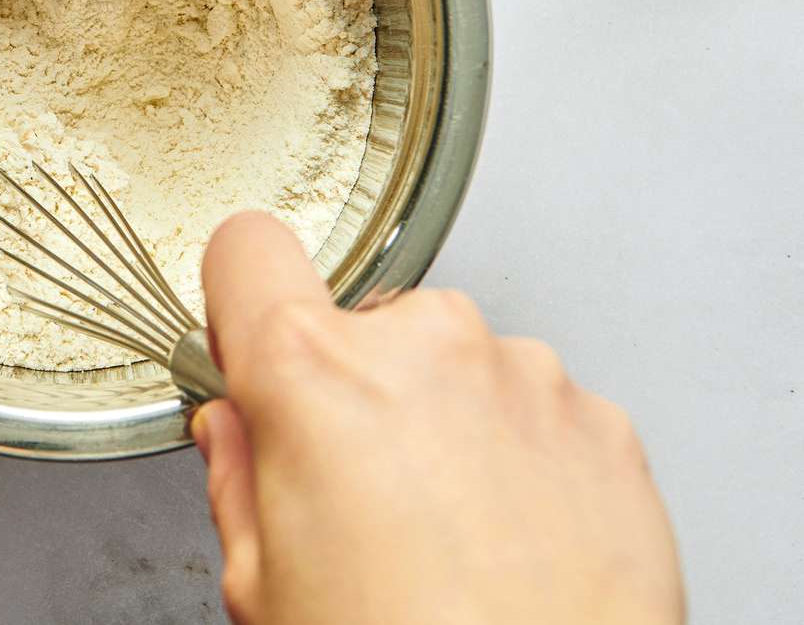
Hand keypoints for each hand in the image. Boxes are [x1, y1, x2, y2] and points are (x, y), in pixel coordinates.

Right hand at [194, 213, 683, 624]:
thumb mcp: (264, 586)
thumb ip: (236, 478)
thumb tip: (234, 432)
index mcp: (314, 373)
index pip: (248, 249)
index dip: (239, 297)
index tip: (250, 337)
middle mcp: (422, 343)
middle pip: (358, 324)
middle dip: (353, 390)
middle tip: (362, 496)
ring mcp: (521, 373)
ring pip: (451, 363)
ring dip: (442, 419)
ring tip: (450, 530)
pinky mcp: (599, 418)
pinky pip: (531, 405)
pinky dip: (517, 454)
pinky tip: (509, 538)